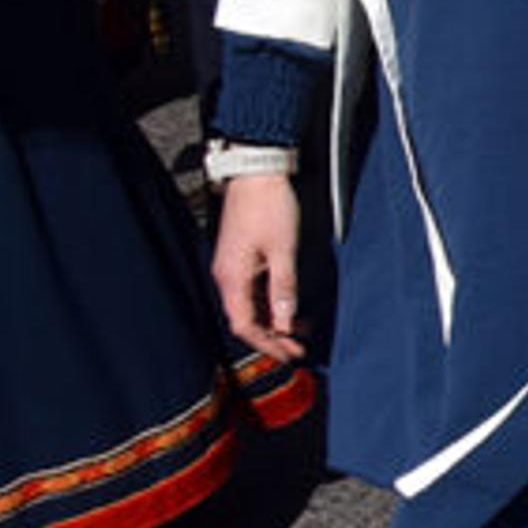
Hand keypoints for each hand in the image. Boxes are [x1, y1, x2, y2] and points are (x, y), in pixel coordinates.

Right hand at [212, 172, 306, 362]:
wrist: (256, 174)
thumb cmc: (268, 207)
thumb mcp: (283, 250)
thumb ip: (284, 288)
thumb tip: (286, 320)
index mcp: (232, 278)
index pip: (244, 324)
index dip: (267, 343)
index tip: (290, 354)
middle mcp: (227, 276)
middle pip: (246, 319)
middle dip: (272, 337)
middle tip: (298, 349)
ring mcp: (232, 268)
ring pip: (250, 306)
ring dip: (273, 321)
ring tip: (300, 332)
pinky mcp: (241, 259)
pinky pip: (252, 291)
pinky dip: (270, 304)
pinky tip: (289, 308)